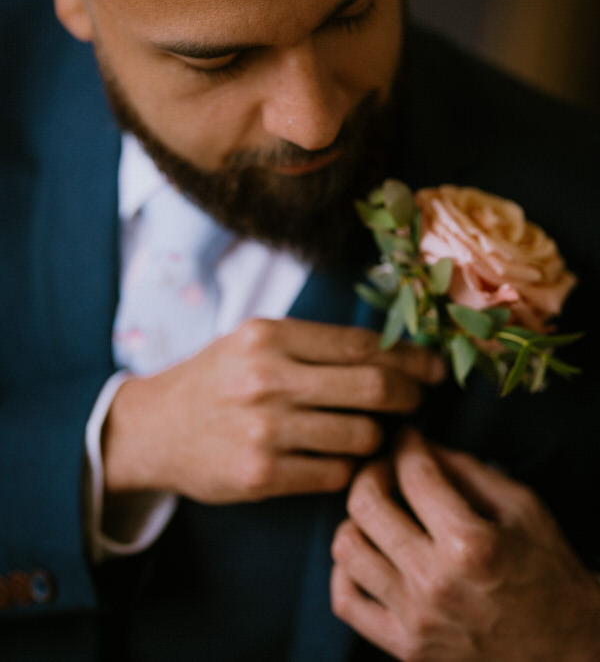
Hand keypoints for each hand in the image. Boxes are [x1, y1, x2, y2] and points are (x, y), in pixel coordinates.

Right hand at [101, 319, 444, 503]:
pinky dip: (349, 467)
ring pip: (361, 436)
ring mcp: (264, 430)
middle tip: (417, 400)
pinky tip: (342, 458)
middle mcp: (268, 378)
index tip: (433, 368)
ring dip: (378, 436)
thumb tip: (394, 356)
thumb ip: (315, 345)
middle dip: (409, 396)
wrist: (154, 427)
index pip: (362, 345)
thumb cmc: (218, 378)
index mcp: (270, 336)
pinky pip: (335, 474)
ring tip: (371, 430)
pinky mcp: (260, 475)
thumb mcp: (255, 340)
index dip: (409, 358)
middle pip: (372, 389)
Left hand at [331, 428, 599, 660]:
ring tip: (378, 510)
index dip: (406, 443)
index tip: (407, 436)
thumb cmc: (548, 573)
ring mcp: (415, 619)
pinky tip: (369, 552)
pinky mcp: (405, 648)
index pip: (413, 474)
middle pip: (365, 504)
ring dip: (356, 517)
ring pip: (346, 547)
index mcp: (469, 544)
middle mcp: (435, 583)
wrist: (567, 652)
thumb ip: (467, 469)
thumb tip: (421, 446)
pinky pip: (345, 601)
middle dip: (372, 470)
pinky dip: (345, 570)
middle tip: (387, 467)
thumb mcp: (522, 508)